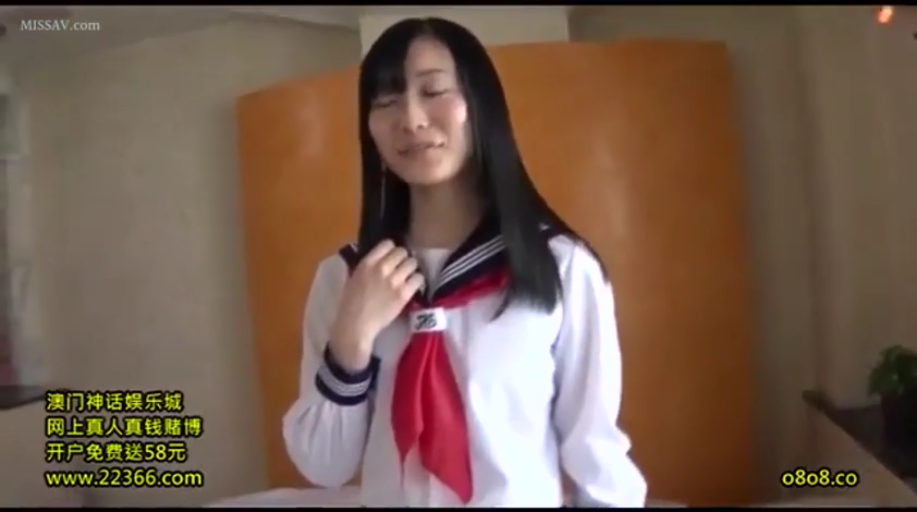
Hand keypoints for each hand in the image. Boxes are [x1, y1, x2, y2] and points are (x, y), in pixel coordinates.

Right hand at [329, 240, 424, 371]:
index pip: (388, 243)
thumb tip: (380, 259)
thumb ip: (367, 266)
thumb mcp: (354, 277)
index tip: (392, 256)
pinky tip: (412, 286)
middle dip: (403, 259)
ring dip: (411, 269)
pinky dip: (417, 281)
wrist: (356, 325)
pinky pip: (418, 278)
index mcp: (367, 263)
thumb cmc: (350, 303)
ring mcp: (394, 281)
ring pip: (413, 263)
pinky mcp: (404, 294)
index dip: (392, 249)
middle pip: (403, 252)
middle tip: (402, 267)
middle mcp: (382, 268)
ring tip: (408, 276)